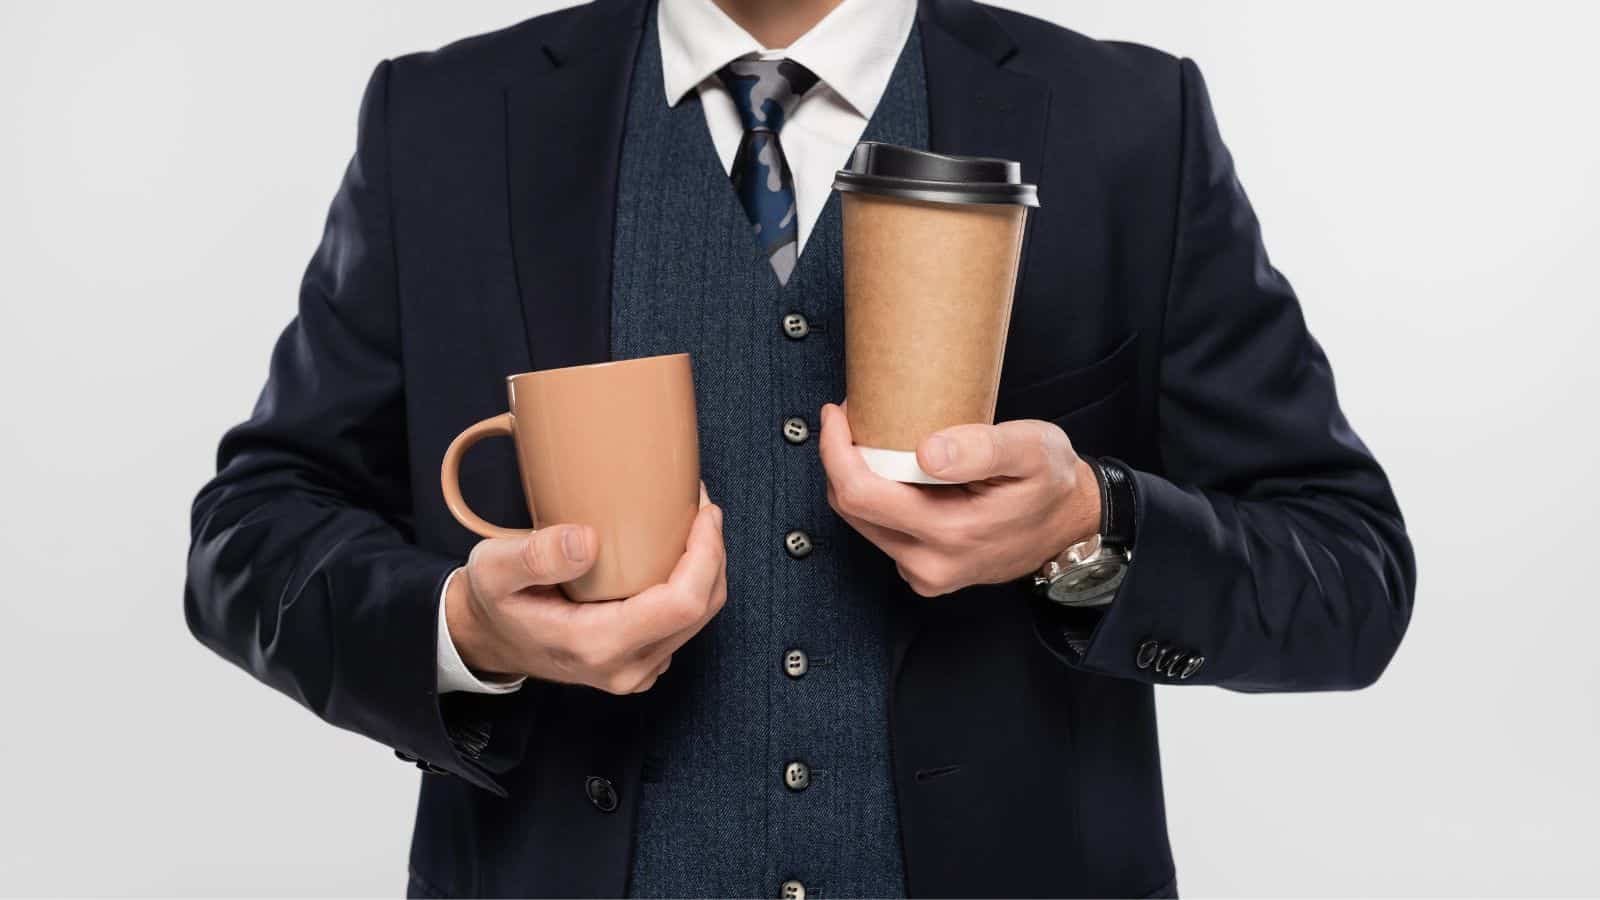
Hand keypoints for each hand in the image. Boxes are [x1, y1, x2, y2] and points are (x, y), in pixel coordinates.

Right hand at [446, 484, 726, 693]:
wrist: (489, 640)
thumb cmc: (494, 602)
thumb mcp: (493, 570)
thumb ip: (535, 556)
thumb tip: (587, 540)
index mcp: (597, 645)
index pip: (682, 604)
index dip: (706, 555)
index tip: (704, 513)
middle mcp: (625, 668)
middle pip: (702, 609)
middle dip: (713, 554)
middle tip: (701, 507)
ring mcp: (636, 671)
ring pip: (700, 618)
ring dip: (706, 569)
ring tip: (693, 523)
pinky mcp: (641, 663)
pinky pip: (684, 624)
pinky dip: (691, 586)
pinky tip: (676, 555)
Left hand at [818, 403, 1100, 596]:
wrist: (1073, 525)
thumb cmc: (1052, 482)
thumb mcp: (1031, 450)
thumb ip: (982, 450)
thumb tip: (927, 452)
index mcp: (950, 533)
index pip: (859, 493)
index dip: (835, 450)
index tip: (837, 413)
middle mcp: (930, 563)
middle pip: (850, 508)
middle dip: (840, 459)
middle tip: (856, 418)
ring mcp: (925, 574)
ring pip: (862, 522)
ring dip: (857, 478)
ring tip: (872, 438)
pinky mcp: (925, 574)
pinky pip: (881, 533)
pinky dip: (877, 500)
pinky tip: (894, 472)